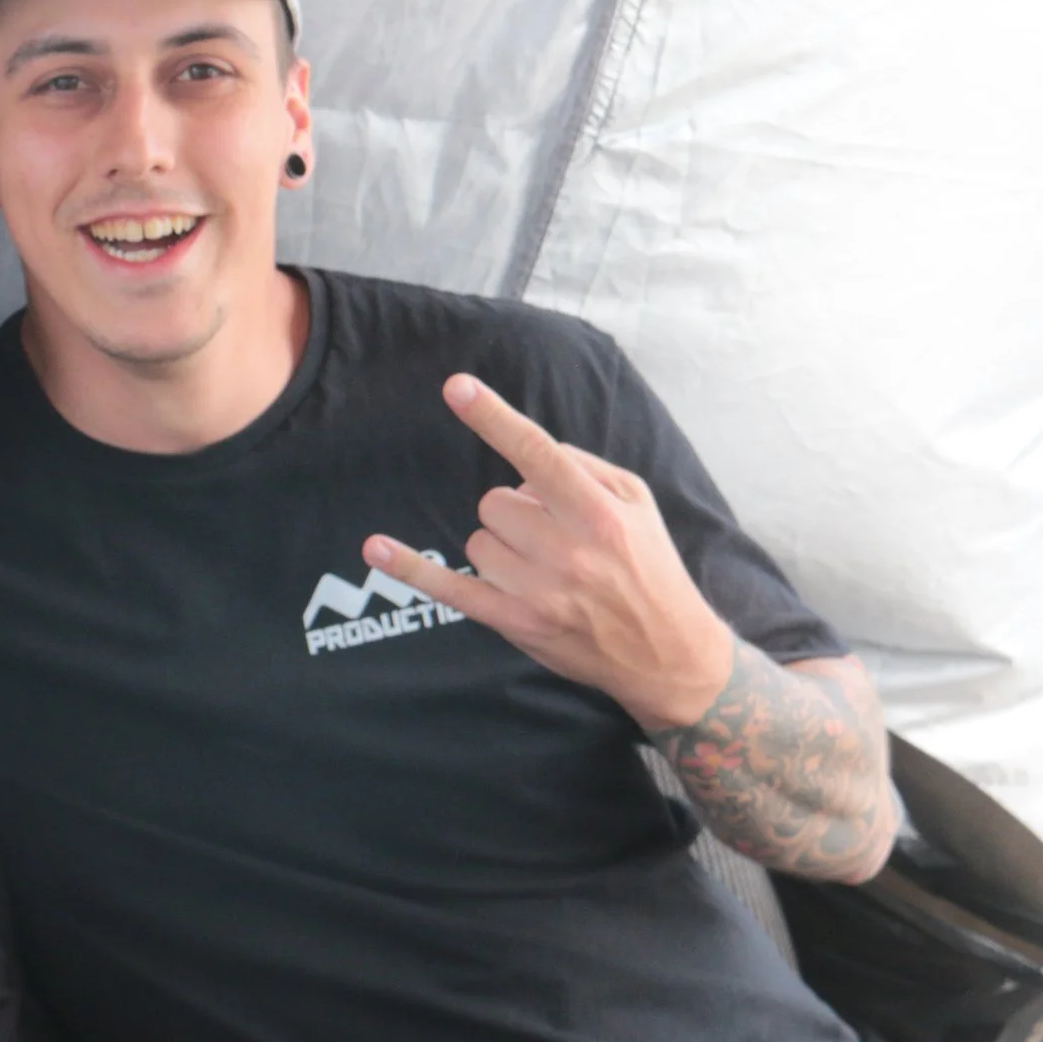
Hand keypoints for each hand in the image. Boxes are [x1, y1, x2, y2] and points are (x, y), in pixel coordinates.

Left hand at [365, 373, 734, 731]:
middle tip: (554, 537)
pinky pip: (449, 587)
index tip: (456, 387)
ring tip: (544, 569)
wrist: (668, 654)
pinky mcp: (515, 622)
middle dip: (516, 512)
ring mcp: (537, 589)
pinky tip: (374, 548)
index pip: (535, 453)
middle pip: (495, 501)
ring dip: (502, 546)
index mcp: (597, 511)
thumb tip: (529, 453)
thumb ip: (584, 466)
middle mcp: (566, 548)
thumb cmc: (650, 568)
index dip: (494, 417)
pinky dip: (409, 568)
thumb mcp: (638, 504)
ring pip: (479, 539)